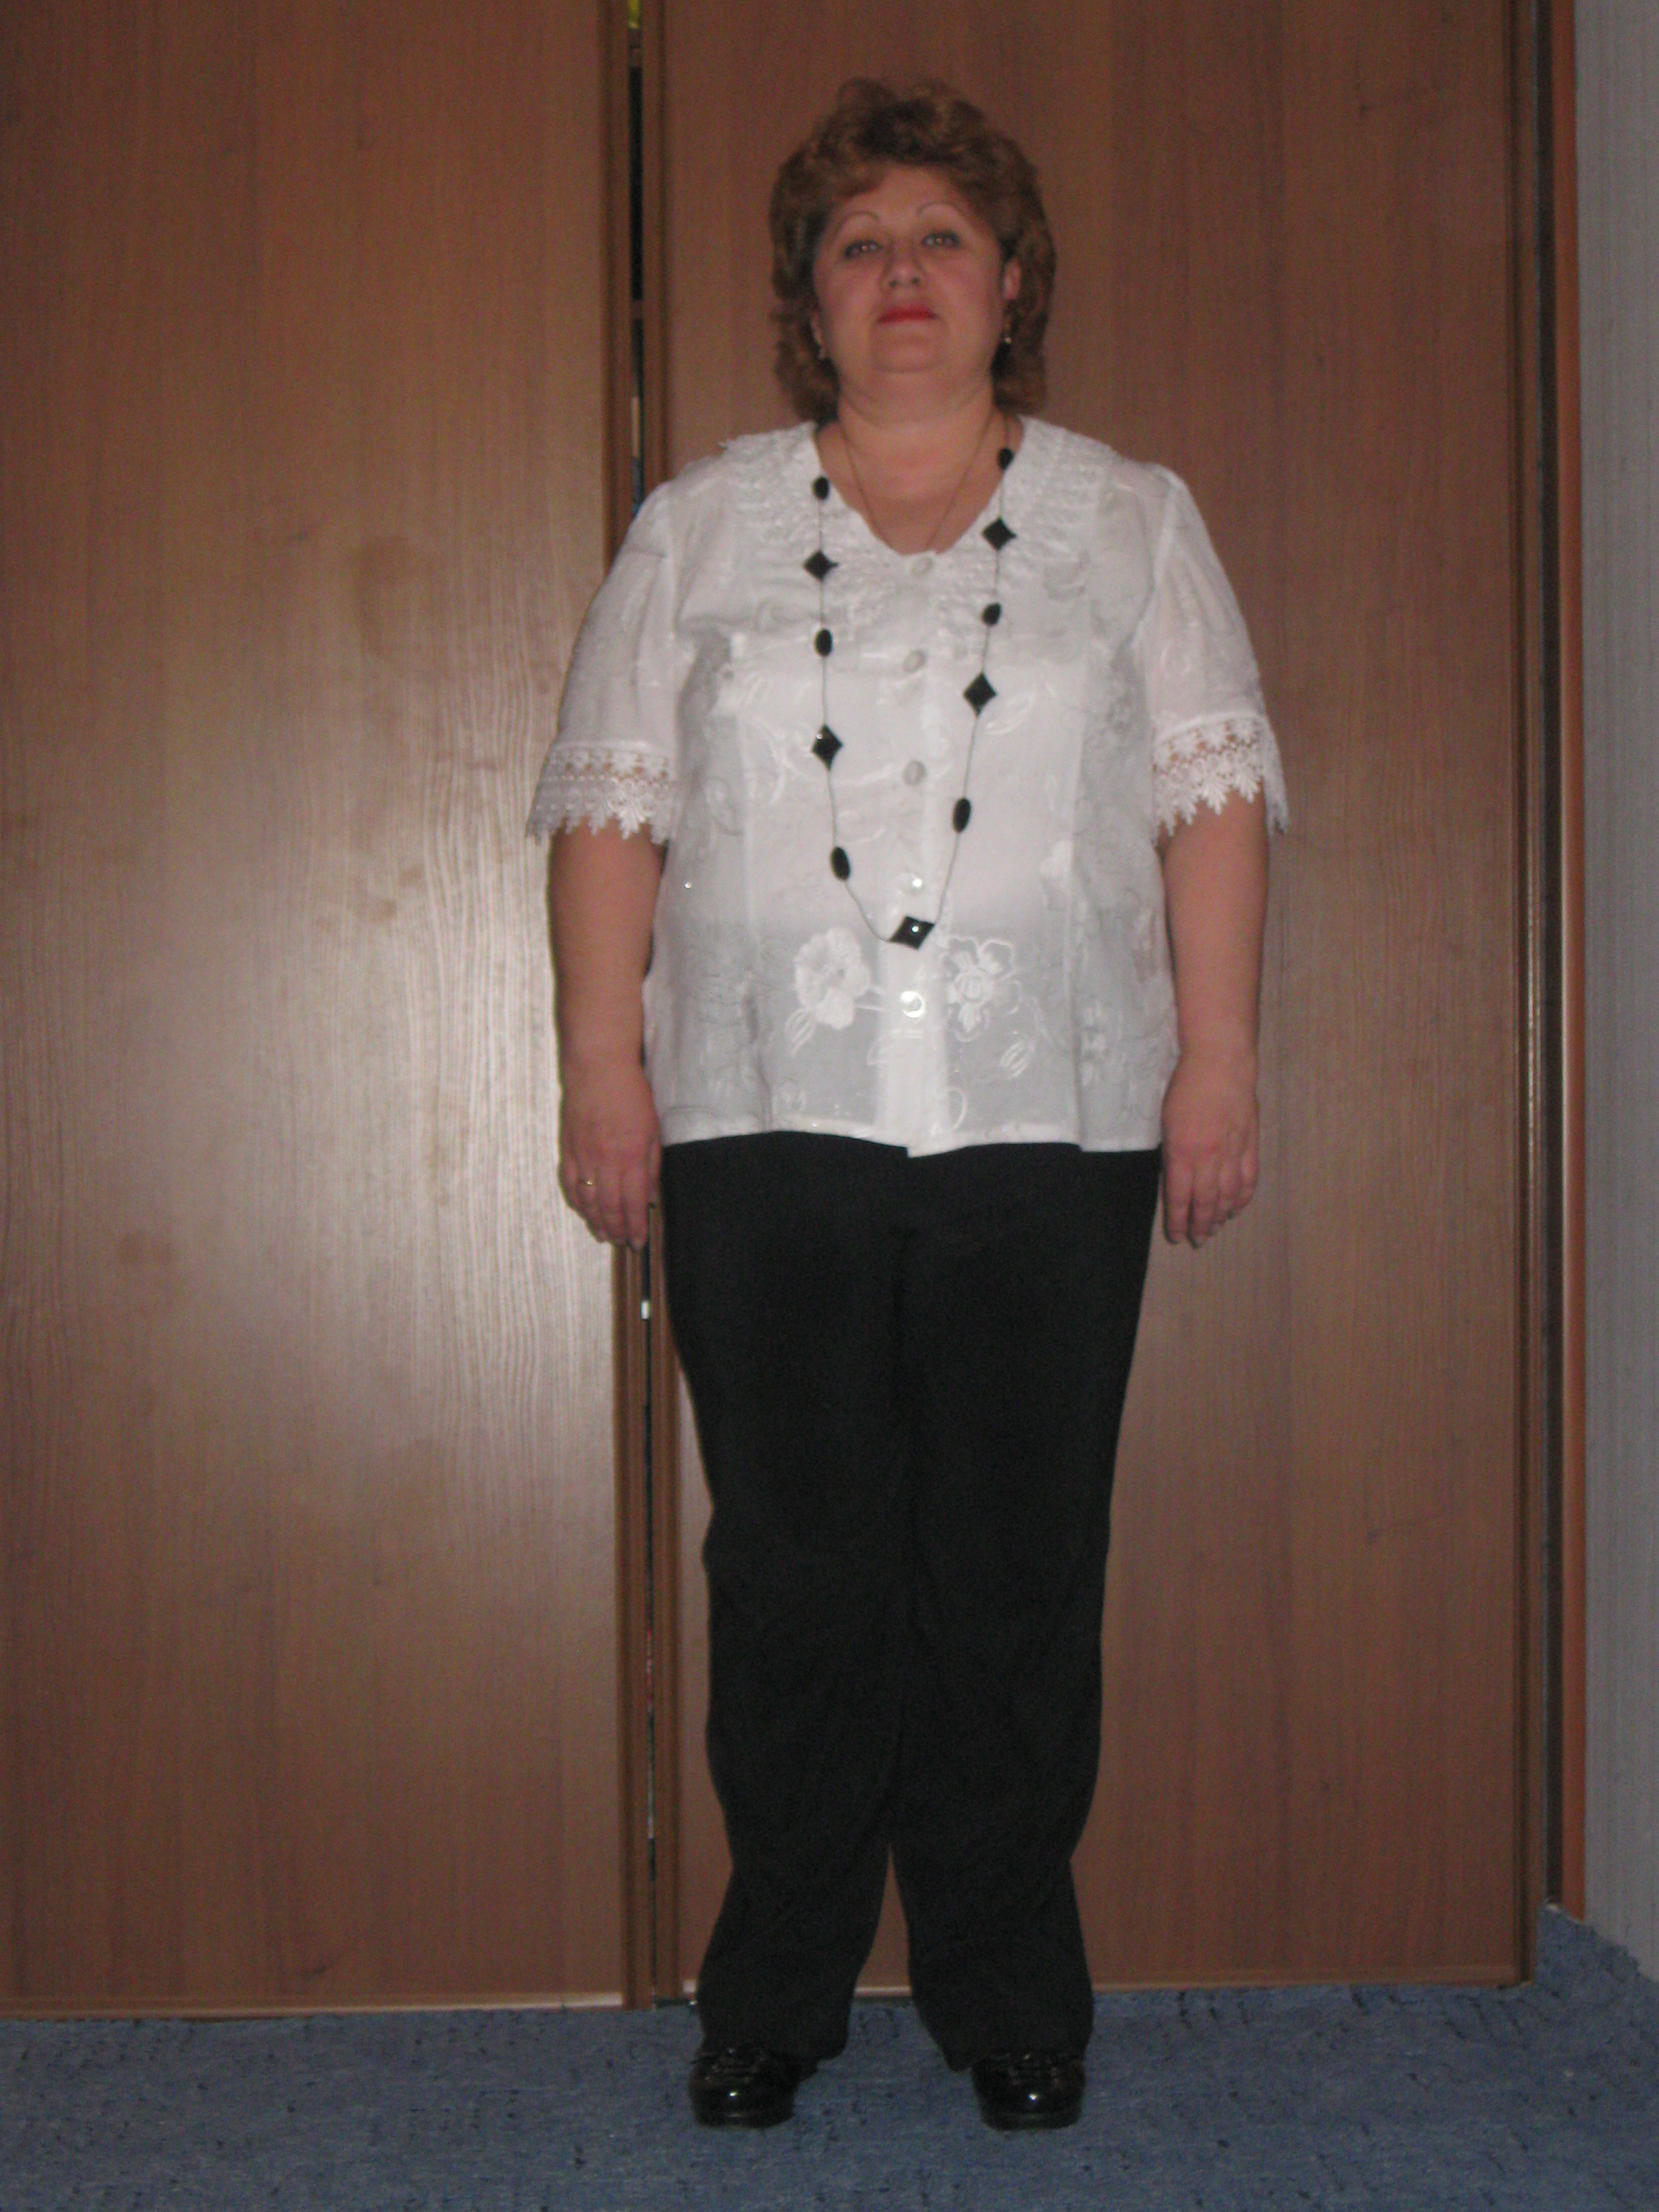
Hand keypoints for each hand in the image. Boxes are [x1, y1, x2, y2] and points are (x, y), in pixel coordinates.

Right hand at [559, 1058, 660, 1249]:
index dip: (636, 1226)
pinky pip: (570, 1183)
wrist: (598, 1067)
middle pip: (609, 1207)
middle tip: (622, 1243)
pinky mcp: (568, 1149)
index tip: (638, 1242)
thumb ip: (652, 1166)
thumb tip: (650, 1197)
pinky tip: (583, 1211)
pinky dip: (576, 1202)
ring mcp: (583, 1156)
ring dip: (595, 1222)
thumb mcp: (653, 1129)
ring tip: (604, 1235)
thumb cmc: (631, 1094)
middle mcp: (606, 1161)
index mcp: (632, 1156)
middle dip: (617, 1230)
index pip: (633, 1203)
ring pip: (587, 1200)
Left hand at [1160, 1041, 1258, 1247]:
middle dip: (1200, 1225)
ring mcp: (1233, 1152)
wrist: (1221, 1062)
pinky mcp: (1251, 1144)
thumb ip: (1173, 1155)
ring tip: (1213, 1229)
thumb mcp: (1167, 1123)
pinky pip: (1248, 1180)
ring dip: (1220, 1216)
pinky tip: (1235, 1208)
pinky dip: (1242, 1198)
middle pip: (1206, 1202)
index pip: (1180, 1198)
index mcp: (1183, 1152)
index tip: (1176, 1236)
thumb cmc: (1186, 1087)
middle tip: (1197, 1240)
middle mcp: (1209, 1158)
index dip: (1178, 1221)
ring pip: (1228, 1196)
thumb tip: (1177, 1182)